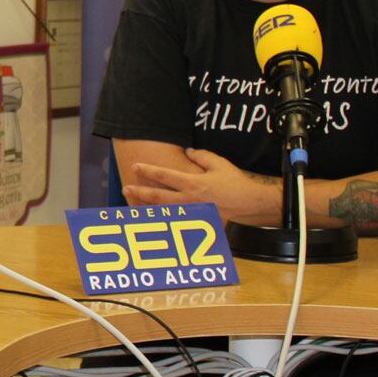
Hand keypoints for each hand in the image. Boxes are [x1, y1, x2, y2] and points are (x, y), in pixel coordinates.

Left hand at [124, 148, 279, 222]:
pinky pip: (177, 224)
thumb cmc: (236, 184)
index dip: (148, 170)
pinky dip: (164, 223)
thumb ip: (201, 156)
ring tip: (132, 206)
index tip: (135, 167)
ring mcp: (192, 214)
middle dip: (139, 192)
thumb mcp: (219, 164)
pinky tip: (154, 222)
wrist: (251, 205)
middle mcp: (189, 199)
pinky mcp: (198, 224)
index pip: (164, 175)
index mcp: (192, 183)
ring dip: (147, 209)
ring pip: (163, 212)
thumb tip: (188, 152)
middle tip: (126, 188)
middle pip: (157, 196)